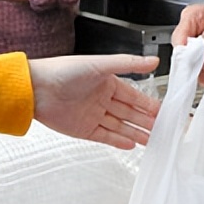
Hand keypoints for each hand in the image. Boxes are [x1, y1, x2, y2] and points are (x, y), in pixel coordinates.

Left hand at [29, 54, 159, 148]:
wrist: (37, 89)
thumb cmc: (64, 71)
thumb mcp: (101, 64)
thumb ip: (129, 63)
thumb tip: (153, 60)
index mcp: (108, 83)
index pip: (136, 97)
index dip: (150, 105)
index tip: (165, 112)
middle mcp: (102, 99)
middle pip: (130, 114)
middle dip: (148, 122)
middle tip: (165, 129)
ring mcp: (94, 115)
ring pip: (121, 126)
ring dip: (137, 133)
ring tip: (153, 140)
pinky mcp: (84, 129)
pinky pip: (106, 136)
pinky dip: (119, 140)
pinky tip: (131, 144)